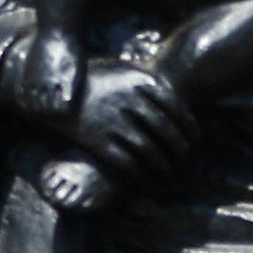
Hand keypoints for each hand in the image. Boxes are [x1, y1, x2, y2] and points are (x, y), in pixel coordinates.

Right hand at [71, 56, 195, 192]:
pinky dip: (143, 177)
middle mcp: (130, 101)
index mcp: (140, 81)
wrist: (55, 94)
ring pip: (150, 152)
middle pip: (167, 132)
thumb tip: (176, 95)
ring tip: (171, 177)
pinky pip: (128, 165)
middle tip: (188, 164)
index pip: (177, 108)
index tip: (196, 142)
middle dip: (181, 153)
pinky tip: (149, 184)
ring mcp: (114, 123)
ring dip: (165, 169)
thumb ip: (148, 79)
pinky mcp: (98, 143)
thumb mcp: (122, 69)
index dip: (190, 129)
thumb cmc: (93, 80)